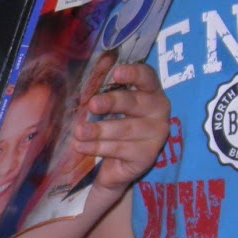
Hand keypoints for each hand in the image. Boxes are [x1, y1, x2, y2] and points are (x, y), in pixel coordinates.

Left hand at [76, 62, 169, 190]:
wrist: (118, 164)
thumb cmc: (113, 124)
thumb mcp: (108, 106)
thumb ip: (101, 92)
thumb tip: (86, 81)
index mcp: (150, 91)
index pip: (147, 77)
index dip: (133, 73)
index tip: (116, 74)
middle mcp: (158, 110)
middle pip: (134, 102)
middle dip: (111, 102)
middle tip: (92, 105)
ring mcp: (156, 134)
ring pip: (125, 129)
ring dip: (99, 130)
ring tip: (79, 132)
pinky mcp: (147, 155)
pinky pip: (120, 149)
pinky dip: (98, 147)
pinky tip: (82, 146)